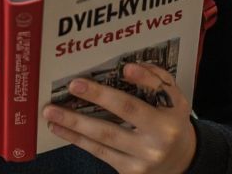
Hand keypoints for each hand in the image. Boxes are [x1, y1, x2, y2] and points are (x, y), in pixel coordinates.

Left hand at [43, 62, 196, 173]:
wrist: (180, 161)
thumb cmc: (171, 122)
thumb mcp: (175, 100)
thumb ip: (158, 81)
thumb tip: (131, 68)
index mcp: (170, 118)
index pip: (157, 92)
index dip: (142, 79)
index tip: (125, 68)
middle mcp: (157, 139)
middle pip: (125, 112)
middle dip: (97, 96)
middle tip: (73, 85)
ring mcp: (142, 158)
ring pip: (104, 136)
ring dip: (74, 123)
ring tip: (52, 112)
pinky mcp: (128, 170)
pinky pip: (98, 152)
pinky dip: (77, 139)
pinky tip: (60, 129)